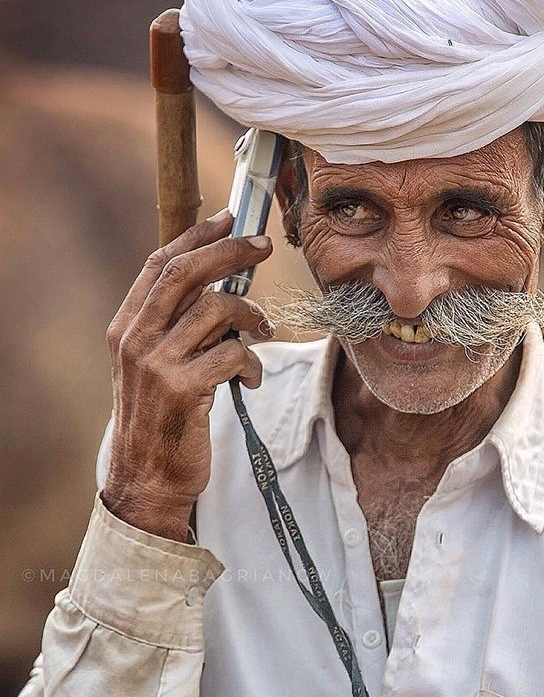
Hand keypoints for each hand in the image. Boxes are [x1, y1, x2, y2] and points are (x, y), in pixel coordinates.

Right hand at [105, 209, 238, 534]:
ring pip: (216, 308)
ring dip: (250, 316)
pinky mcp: (184, 390)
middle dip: (231, 251)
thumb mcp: (153, 365)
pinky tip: (250, 380)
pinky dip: (251, 363)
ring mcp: (157, 364)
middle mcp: (136, 340)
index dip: (196, 236)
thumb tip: (218, 279)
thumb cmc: (160, 418)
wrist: (148, 478)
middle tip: (264, 247)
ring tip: (262, 334)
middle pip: (187, 273)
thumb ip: (173, 324)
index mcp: (125, 327)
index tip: (228, 218)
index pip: (160, 263)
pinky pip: (232, 353)